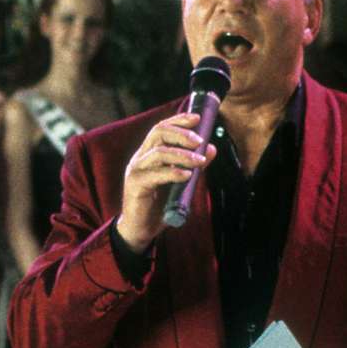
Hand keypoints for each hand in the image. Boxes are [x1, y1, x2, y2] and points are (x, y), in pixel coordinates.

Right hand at [115, 113, 216, 252]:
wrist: (140, 230)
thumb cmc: (158, 205)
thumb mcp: (179, 182)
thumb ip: (192, 165)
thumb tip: (211, 148)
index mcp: (148, 154)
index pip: (162, 128)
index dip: (179, 120)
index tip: (197, 118)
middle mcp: (140, 158)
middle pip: (158, 133)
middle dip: (181, 133)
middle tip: (199, 141)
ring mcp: (136, 171)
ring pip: (159, 152)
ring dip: (182, 154)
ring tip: (199, 161)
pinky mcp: (136, 186)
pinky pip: (156, 174)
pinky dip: (173, 173)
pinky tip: (187, 175)